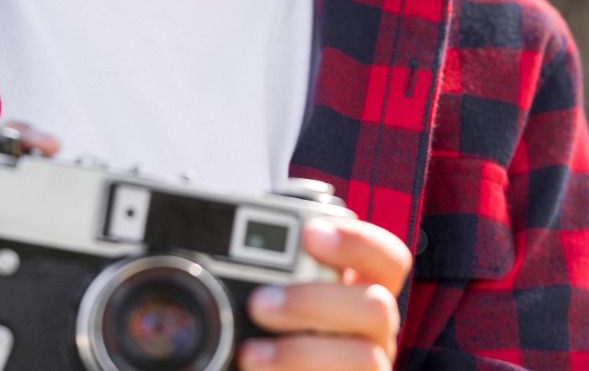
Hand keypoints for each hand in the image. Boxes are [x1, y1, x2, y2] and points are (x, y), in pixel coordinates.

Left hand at [241, 218, 412, 370]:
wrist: (252, 368)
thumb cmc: (265, 335)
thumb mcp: (264, 298)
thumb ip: (255, 276)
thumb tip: (201, 242)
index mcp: (358, 291)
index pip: (387, 259)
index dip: (357, 241)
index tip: (310, 232)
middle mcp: (372, 330)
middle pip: (378, 306)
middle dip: (315, 301)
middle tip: (259, 303)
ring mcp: (369, 367)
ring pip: (366, 358)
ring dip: (302, 352)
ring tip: (249, 354)